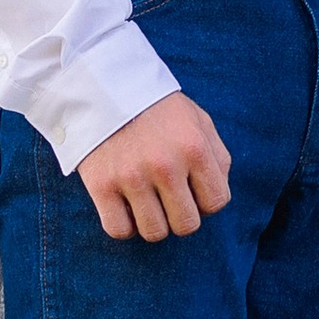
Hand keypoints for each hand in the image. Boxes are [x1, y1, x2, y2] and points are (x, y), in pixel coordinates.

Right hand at [77, 94, 232, 243]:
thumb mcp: (197, 120)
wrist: (103, 86)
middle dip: (181, 215)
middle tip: (169, 198)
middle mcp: (165, 165)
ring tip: (147, 202)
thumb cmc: (157, 108)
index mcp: (194, 148)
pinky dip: (124, 225)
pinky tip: (125, 207)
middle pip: (186, 224)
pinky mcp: (101, 185)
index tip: (192, 189)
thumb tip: (217, 192)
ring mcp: (131, 177)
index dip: (206, 200)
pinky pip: (118, 230)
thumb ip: (217, 156)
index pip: (216, 202)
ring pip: (154, 232)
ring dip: (153, 222)